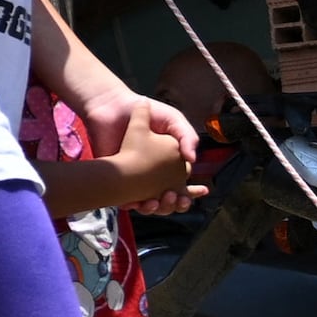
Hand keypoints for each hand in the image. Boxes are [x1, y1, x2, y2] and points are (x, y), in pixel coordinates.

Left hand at [104, 90, 204, 213]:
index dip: (191, 192)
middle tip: (180, 200)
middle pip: (168, 199)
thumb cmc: (146, 113)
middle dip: (176, 204)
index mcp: (169, 164)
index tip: (201, 191)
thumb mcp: (173, 120)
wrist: (114, 109)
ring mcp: (136, 180)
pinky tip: (145, 202)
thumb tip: (192, 160)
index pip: (182, 185)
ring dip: (160, 208)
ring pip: (151, 204)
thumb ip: (187, 136)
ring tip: (162, 200)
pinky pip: (129, 202)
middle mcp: (154, 175)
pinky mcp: (118, 181)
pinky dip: (139, 206)